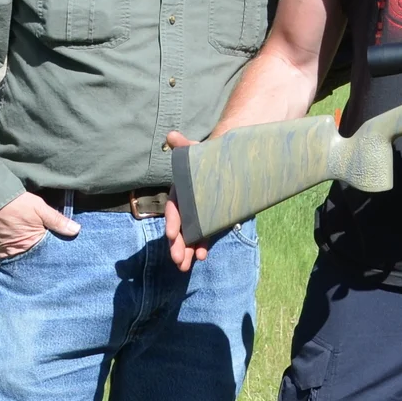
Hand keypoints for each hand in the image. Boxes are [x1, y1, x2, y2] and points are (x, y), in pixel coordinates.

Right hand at [0, 190, 79, 260]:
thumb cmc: (15, 203)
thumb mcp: (39, 208)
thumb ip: (57, 220)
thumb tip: (76, 230)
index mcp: (33, 243)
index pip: (50, 252)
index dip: (57, 250)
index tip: (66, 250)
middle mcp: (20, 253)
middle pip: (37, 256)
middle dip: (45, 255)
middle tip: (54, 255)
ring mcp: (7, 254)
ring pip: (25, 257)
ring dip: (31, 254)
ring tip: (40, 252)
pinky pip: (12, 256)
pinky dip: (18, 252)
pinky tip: (25, 249)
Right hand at [162, 131, 207, 269]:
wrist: (230, 164)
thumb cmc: (210, 157)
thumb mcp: (199, 151)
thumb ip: (185, 146)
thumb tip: (171, 135)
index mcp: (182, 191)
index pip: (174, 208)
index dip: (172, 221)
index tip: (171, 234)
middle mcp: (187, 205)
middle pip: (179, 227)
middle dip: (176, 244)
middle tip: (177, 260)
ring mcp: (198, 215)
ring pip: (189, 236)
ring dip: (186, 251)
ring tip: (185, 265)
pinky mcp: (210, 221)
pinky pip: (203, 236)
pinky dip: (200, 247)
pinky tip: (201, 256)